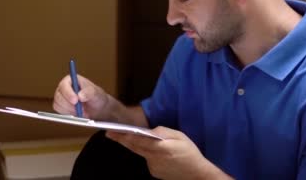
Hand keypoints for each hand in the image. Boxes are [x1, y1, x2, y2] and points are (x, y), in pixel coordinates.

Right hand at [52, 74, 109, 119]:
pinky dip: (68, 114)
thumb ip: (89, 92)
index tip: (76, 101)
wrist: (96, 107)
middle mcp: (64, 88)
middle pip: (59, 96)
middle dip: (69, 104)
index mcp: (71, 80)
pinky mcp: (60, 106)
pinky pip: (59, 111)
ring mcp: (61, 97)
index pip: (64, 85)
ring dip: (69, 110)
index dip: (68, 93)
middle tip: (80, 108)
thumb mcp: (95, 93)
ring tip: (81, 110)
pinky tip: (76, 112)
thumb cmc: (96, 97)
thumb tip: (80, 95)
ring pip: (58, 105)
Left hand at [106, 127, 231, 179]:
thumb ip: (163, 132)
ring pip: (141, 153)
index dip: (124, 136)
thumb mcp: (179, 136)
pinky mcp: (154, 172)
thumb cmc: (189, 152)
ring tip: (126, 138)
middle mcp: (153, 158)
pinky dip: (147, 154)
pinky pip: (147, 159)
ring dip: (136, 146)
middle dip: (121, 140)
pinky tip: (154, 152)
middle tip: (109, 133)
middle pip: (134, 147)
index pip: (137, 140)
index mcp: (160, 148)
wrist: (196, 174)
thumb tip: (150, 130)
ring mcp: (152, 167)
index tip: (112, 131)